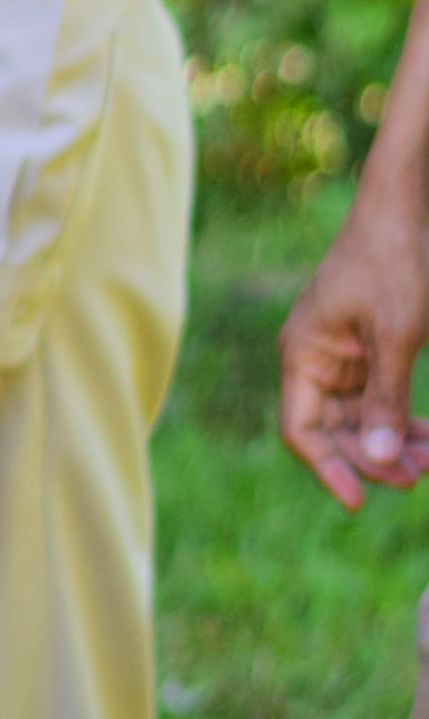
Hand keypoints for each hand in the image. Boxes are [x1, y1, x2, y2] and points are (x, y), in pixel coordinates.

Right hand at [284, 209, 428, 507]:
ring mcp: (338, 358)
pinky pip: (377, 400)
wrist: (400, 217)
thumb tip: (381, 462)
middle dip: (372, 459)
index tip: (359, 501)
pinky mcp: (363, 353)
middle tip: (419, 479)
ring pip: (359, 420)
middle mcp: (312, 361)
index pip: (301, 429)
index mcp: (302, 355)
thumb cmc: (392, 267)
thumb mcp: (397, 337)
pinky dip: (402, 421)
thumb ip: (388, 399)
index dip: (328, 468)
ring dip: (392, 444)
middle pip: (332, 431)